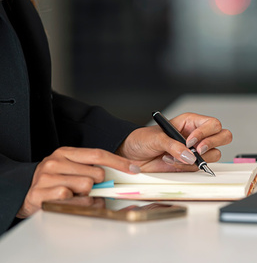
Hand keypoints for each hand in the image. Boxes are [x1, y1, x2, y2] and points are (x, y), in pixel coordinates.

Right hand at [18, 147, 139, 217]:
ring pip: (85, 186)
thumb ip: (92, 167)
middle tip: (88, 187)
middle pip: (95, 173)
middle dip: (98, 183)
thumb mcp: (72, 168)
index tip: (133, 169)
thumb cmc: (54, 182)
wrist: (24, 194)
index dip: (119, 162)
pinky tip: (66, 201)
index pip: (98, 154)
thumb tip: (122, 172)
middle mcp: (54, 162)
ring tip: (76, 195)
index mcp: (65, 152)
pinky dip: (73, 202)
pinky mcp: (40, 193)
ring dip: (86, 195)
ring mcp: (46, 177)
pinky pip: (70, 198)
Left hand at [116, 112, 231, 171]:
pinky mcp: (191, 164)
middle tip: (198, 150)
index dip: (205, 133)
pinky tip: (172, 163)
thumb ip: (174, 145)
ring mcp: (196, 150)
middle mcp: (197, 135)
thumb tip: (190, 156)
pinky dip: (187, 167)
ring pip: (215, 154)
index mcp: (191, 122)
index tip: (190, 141)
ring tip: (176, 157)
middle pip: (223, 136)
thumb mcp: (157, 137)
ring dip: (196, 159)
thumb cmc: (142, 139)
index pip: (212, 124)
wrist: (131, 155)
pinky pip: (200, 167)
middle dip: (212, 144)